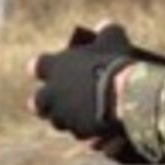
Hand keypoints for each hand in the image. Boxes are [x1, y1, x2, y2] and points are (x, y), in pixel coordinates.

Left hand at [28, 24, 136, 139]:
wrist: (127, 98)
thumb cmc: (115, 63)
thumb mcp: (113, 38)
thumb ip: (106, 30)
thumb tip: (105, 27)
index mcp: (52, 68)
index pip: (37, 67)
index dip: (46, 68)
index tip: (55, 67)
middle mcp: (51, 96)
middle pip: (38, 103)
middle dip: (47, 103)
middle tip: (61, 100)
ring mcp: (64, 118)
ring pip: (60, 122)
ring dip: (71, 119)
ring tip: (90, 114)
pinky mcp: (80, 135)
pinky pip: (84, 137)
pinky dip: (93, 134)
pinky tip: (106, 130)